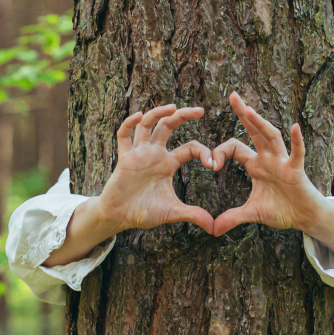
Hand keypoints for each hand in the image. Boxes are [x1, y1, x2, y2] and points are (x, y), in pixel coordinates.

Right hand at [96, 105, 215, 233]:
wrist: (119, 217)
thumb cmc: (143, 212)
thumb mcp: (173, 212)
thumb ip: (193, 215)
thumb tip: (214, 228)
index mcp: (168, 163)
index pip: (190, 147)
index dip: (203, 151)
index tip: (213, 164)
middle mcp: (154, 153)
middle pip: (169, 126)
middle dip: (183, 115)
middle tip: (200, 110)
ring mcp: (139, 153)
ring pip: (148, 125)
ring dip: (158, 113)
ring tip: (172, 107)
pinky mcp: (124, 158)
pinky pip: (124, 136)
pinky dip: (129, 124)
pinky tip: (138, 116)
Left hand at [211, 92, 327, 236]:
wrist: (305, 218)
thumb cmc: (282, 210)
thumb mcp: (252, 213)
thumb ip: (232, 218)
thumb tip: (213, 230)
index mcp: (256, 164)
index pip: (234, 148)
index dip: (220, 152)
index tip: (210, 164)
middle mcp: (269, 158)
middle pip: (254, 131)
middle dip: (244, 113)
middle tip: (232, 95)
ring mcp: (283, 162)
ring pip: (272, 137)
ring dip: (260, 123)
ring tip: (249, 109)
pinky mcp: (296, 171)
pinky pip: (297, 153)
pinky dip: (297, 141)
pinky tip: (295, 127)